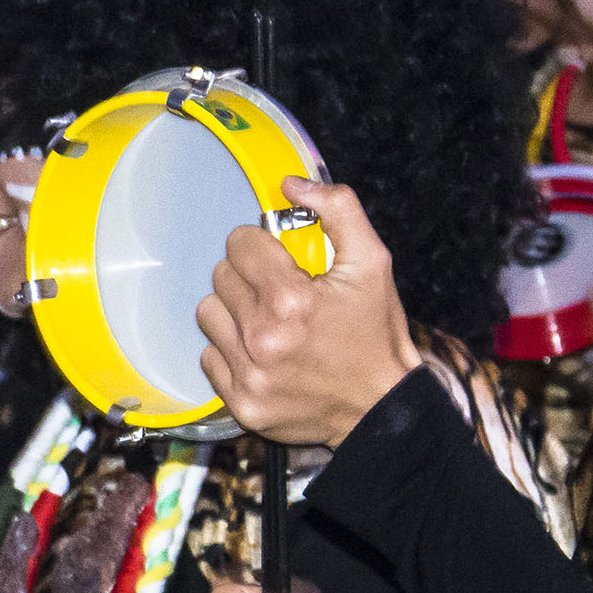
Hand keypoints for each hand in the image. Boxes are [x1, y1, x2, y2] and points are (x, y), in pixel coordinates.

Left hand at [199, 178, 422, 448]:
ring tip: (269, 321)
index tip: (282, 261)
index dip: (262, 245)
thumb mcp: (374, 263)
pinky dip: (232, 351)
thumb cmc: (377, 335)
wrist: (384, 408)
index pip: (239, 243)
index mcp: (292, 299)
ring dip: (235, 311)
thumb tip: (291, 184)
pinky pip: (209, 357)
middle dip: (249, 277)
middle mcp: (264, 339)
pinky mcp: (241, 403)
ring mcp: (249, 375)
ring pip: (209, 314)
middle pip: (220, 276)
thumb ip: (338, 210)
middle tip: (280, 291)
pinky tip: (264, 353)